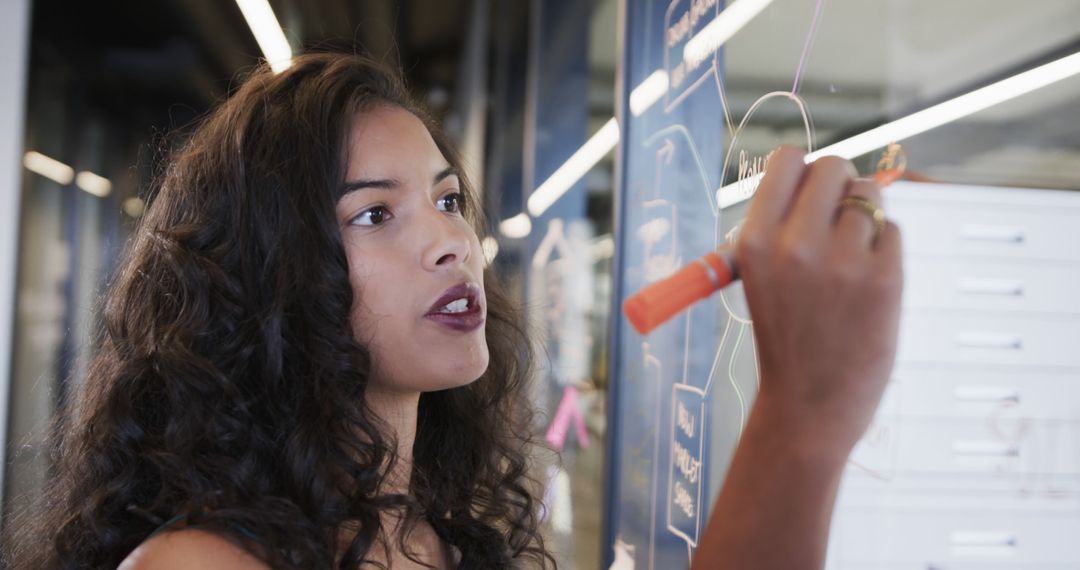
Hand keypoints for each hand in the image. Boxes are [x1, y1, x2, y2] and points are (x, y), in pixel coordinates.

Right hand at [736, 145, 902, 454]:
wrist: (807, 406)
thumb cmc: (785, 337)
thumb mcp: (760, 277)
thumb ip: (782, 227)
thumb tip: (823, 177)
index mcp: (754, 242)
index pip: (786, 160)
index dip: (801, 171)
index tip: (807, 192)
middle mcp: (795, 245)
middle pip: (833, 167)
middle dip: (838, 186)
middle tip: (834, 221)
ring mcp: (843, 262)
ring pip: (868, 195)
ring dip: (864, 215)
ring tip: (851, 254)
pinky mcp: (885, 279)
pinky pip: (892, 231)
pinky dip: (884, 248)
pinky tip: (866, 283)